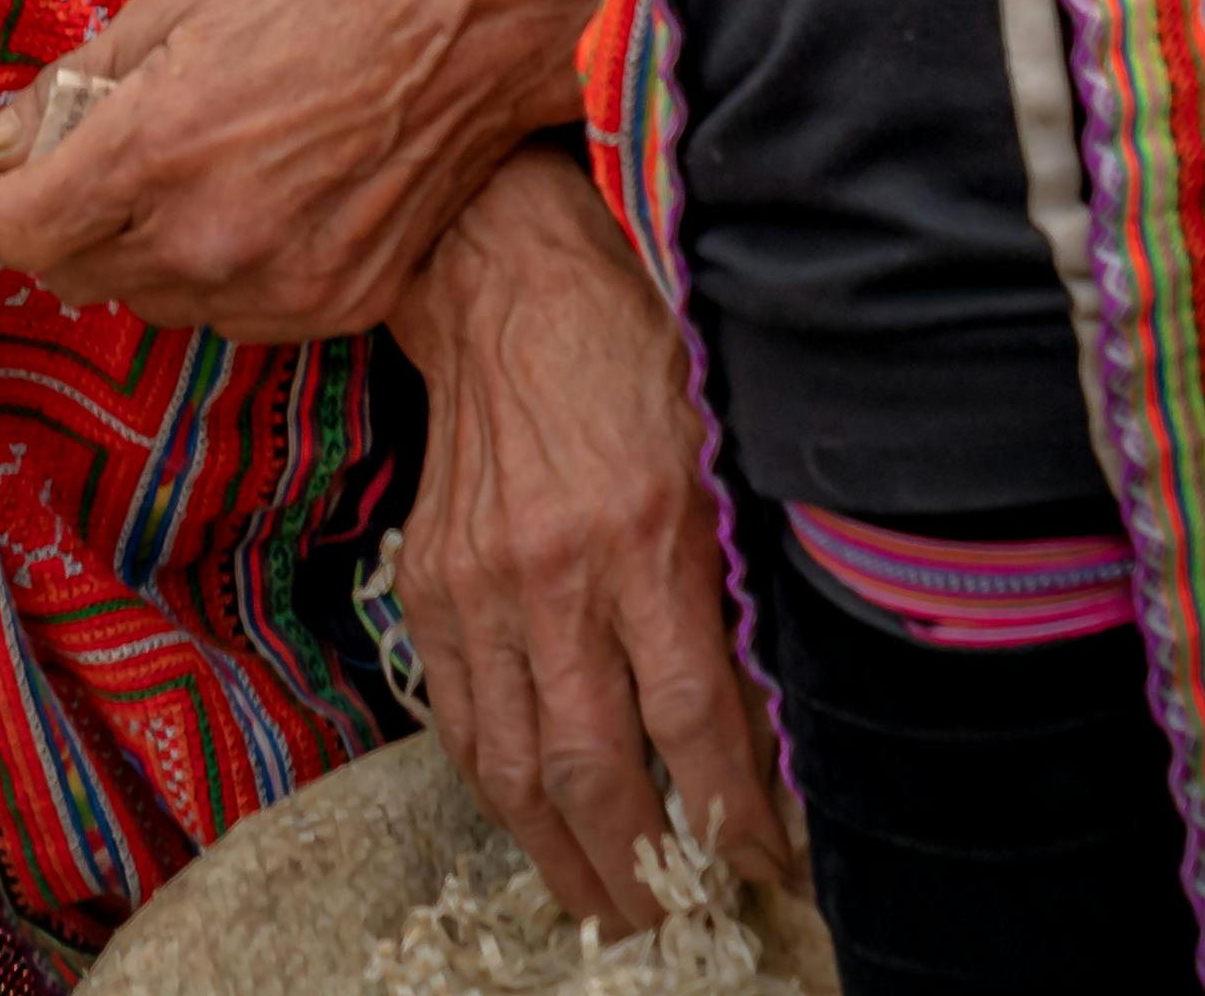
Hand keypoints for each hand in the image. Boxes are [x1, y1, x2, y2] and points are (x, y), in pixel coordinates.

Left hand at [0, 0, 619, 339]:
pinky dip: (224, 270)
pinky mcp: (332, 310)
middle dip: (70, 219)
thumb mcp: (174, 0)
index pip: (17, 231)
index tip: (22, 162)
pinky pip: (234, 315)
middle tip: (115, 151)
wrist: (474, 27)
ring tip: (206, 167)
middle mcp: (207, 239)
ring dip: (148, 249)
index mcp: (155, 150)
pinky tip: (265, 198)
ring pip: (153, 301)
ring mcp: (275, 287)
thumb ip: (71, 85)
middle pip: (75, 276)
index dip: (5, 193)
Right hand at [384, 145, 794, 935]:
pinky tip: (535, 823)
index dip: (733, 816)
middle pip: (594, 772)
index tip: (767, 867)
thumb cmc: (634, 354)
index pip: (695, 722)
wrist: (503, 280)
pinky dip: (498, 790)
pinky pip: (461, 721)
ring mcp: (478, 588)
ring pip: (514, 769)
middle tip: (676, 923)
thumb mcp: (720, 454)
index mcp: (643, 535)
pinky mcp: (428, 586)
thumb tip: (776, 721)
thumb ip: (742, 587)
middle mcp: (553, 575)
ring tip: (606, 909)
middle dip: (642, 872)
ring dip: (561, 858)